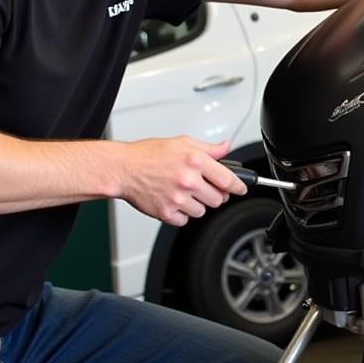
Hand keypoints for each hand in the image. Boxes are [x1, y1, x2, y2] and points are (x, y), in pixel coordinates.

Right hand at [117, 137, 247, 226]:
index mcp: (195, 162)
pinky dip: (182, 214)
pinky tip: (174, 201)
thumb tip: (226, 147)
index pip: (228, 179)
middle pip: (218, 199)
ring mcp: (177, 198)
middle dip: (215, 194)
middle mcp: (188, 180)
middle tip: (204, 187)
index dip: (239, 186)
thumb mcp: (182, 142)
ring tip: (184, 192)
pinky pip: (185, 220)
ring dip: (198, 204)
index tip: (241, 189)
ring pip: (203, 211)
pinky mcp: (166, 212)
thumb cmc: (148, 155)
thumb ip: (208, 148)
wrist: (122, 169)